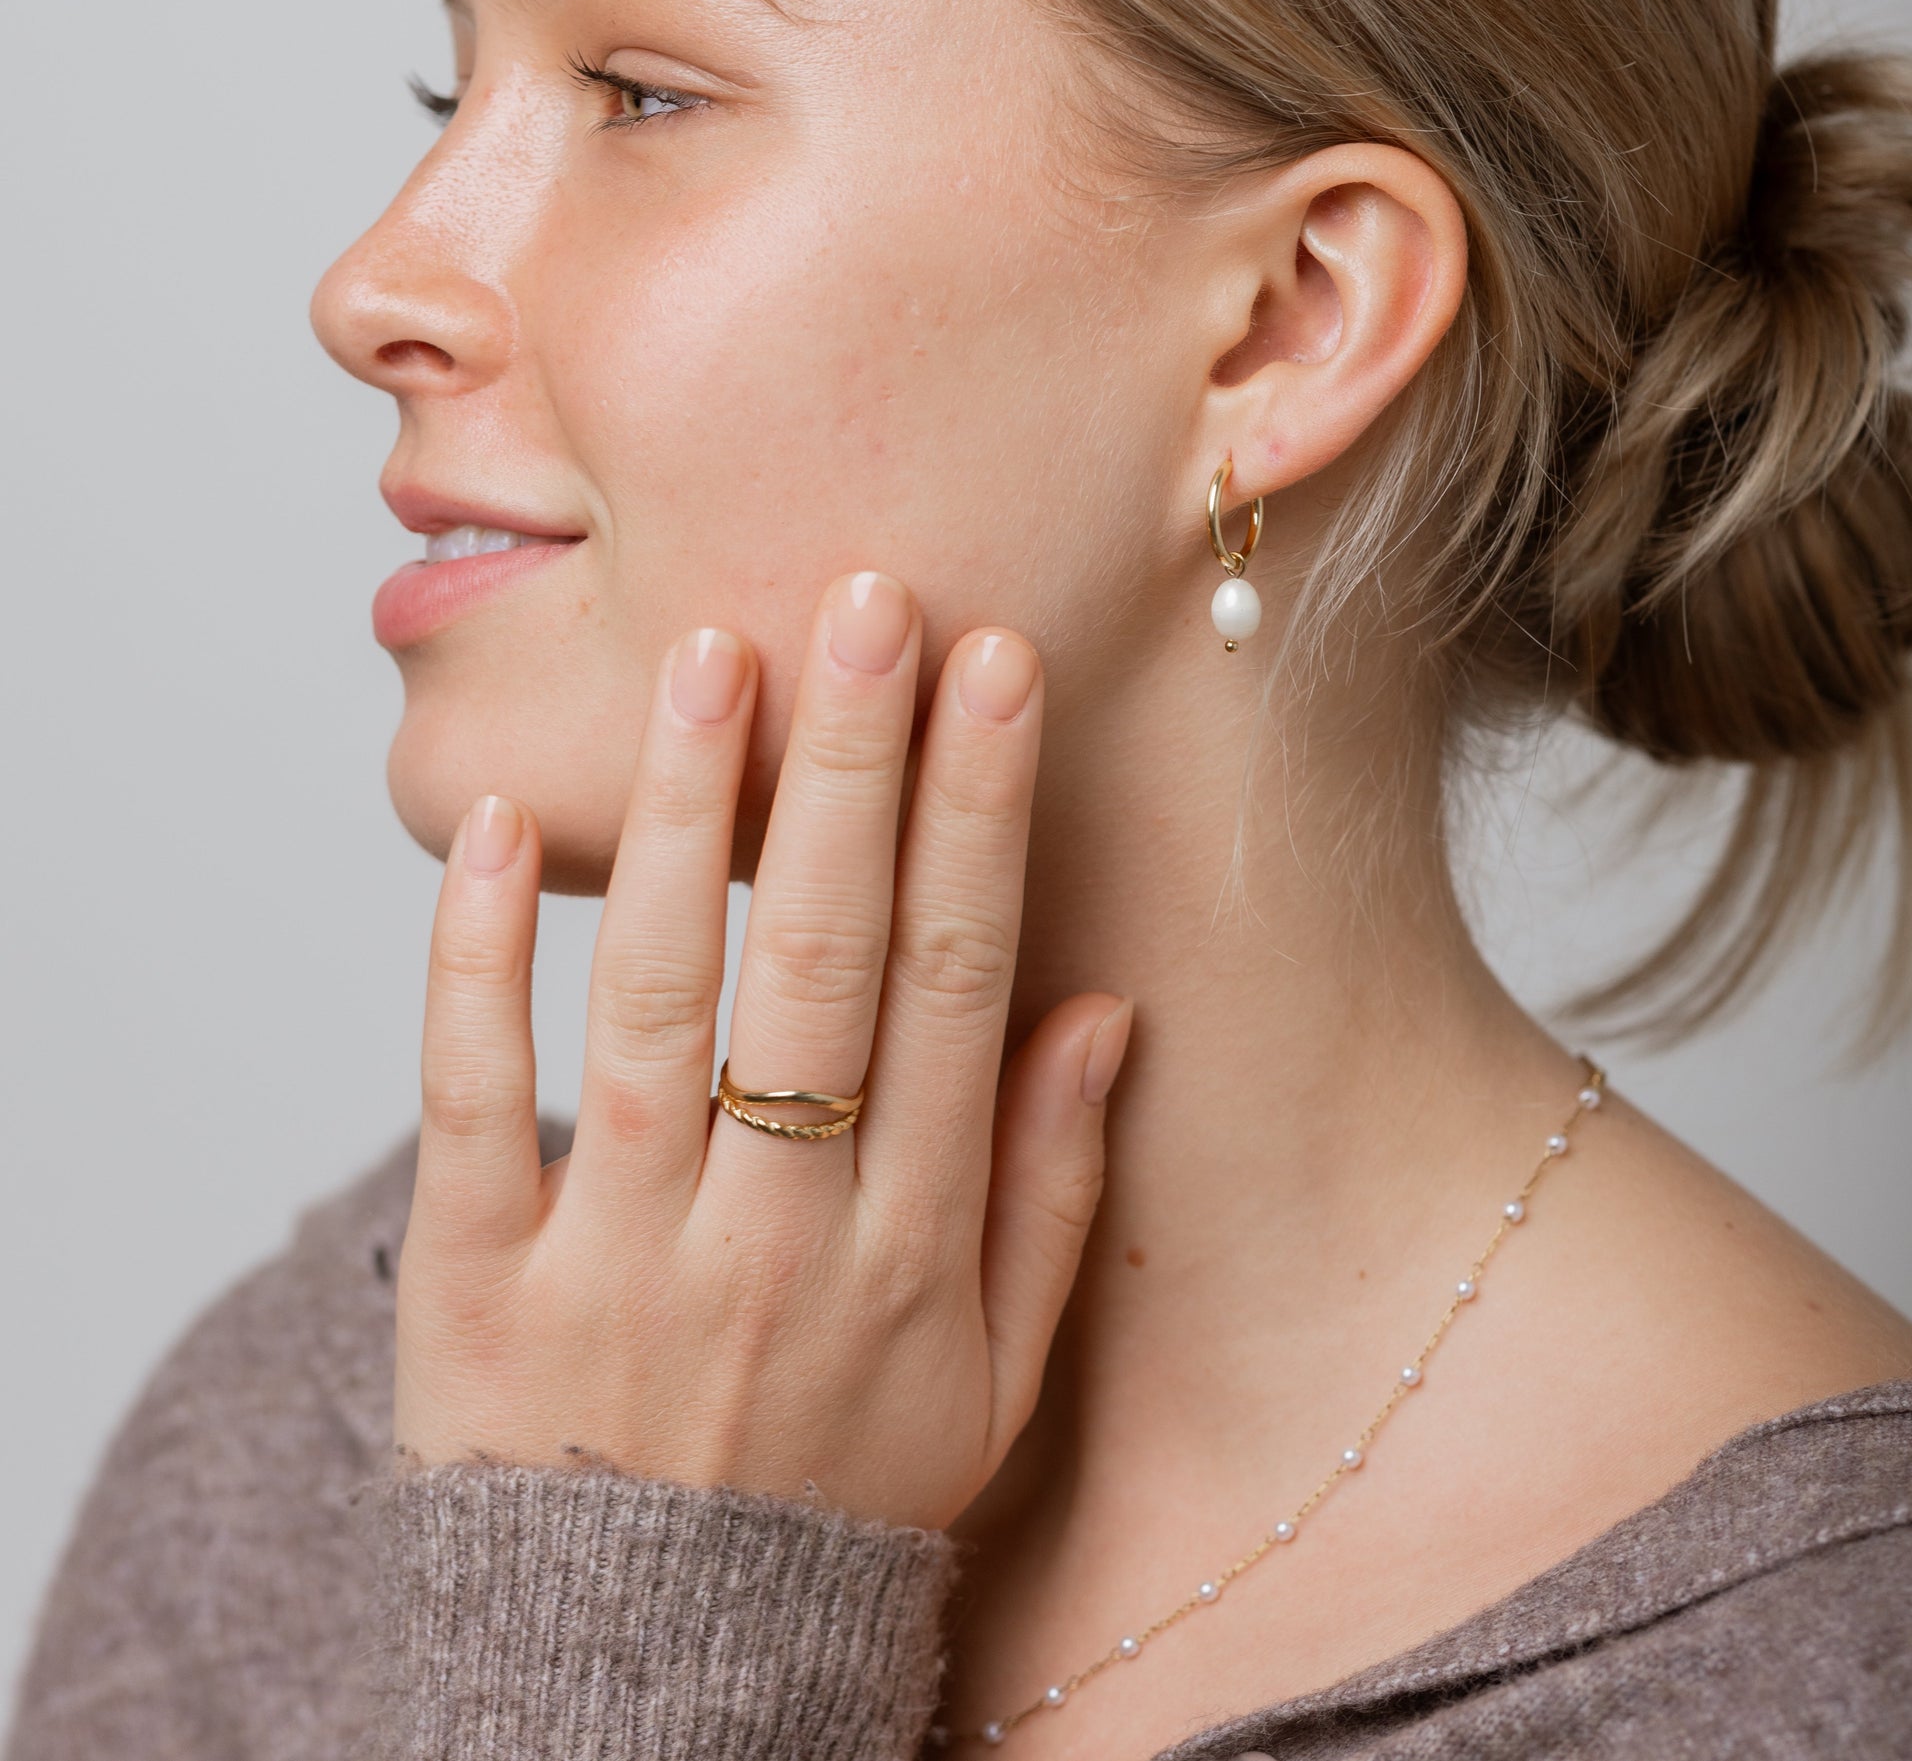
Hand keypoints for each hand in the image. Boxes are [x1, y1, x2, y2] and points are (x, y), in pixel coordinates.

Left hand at [391, 570, 1131, 1528]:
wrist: (647, 1682)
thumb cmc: (835, 1500)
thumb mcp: (990, 1382)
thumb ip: (1048, 1194)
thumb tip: (1099, 1007)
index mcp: (909, 1249)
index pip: (955, 984)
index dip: (977, 815)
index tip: (994, 667)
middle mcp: (775, 1238)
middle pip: (822, 964)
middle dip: (851, 768)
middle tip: (864, 599)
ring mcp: (619, 1259)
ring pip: (655, 1000)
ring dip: (682, 820)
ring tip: (706, 657)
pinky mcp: (473, 1288)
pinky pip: (471, 1100)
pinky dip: (475, 959)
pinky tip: (496, 828)